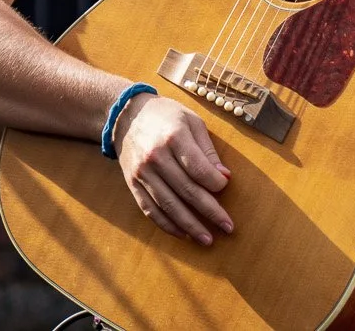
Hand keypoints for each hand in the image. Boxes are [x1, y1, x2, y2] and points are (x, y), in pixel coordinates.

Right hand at [114, 94, 233, 243]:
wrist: (126, 115)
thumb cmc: (166, 116)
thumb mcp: (192, 122)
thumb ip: (207, 151)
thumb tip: (225, 177)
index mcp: (174, 137)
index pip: (198, 169)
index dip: (215, 183)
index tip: (225, 187)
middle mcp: (156, 157)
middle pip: (187, 191)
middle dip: (210, 212)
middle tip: (228, 227)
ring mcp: (142, 173)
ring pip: (169, 206)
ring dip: (190, 226)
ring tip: (207, 239)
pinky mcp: (133, 184)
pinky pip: (150, 209)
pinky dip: (167, 225)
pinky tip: (183, 234)